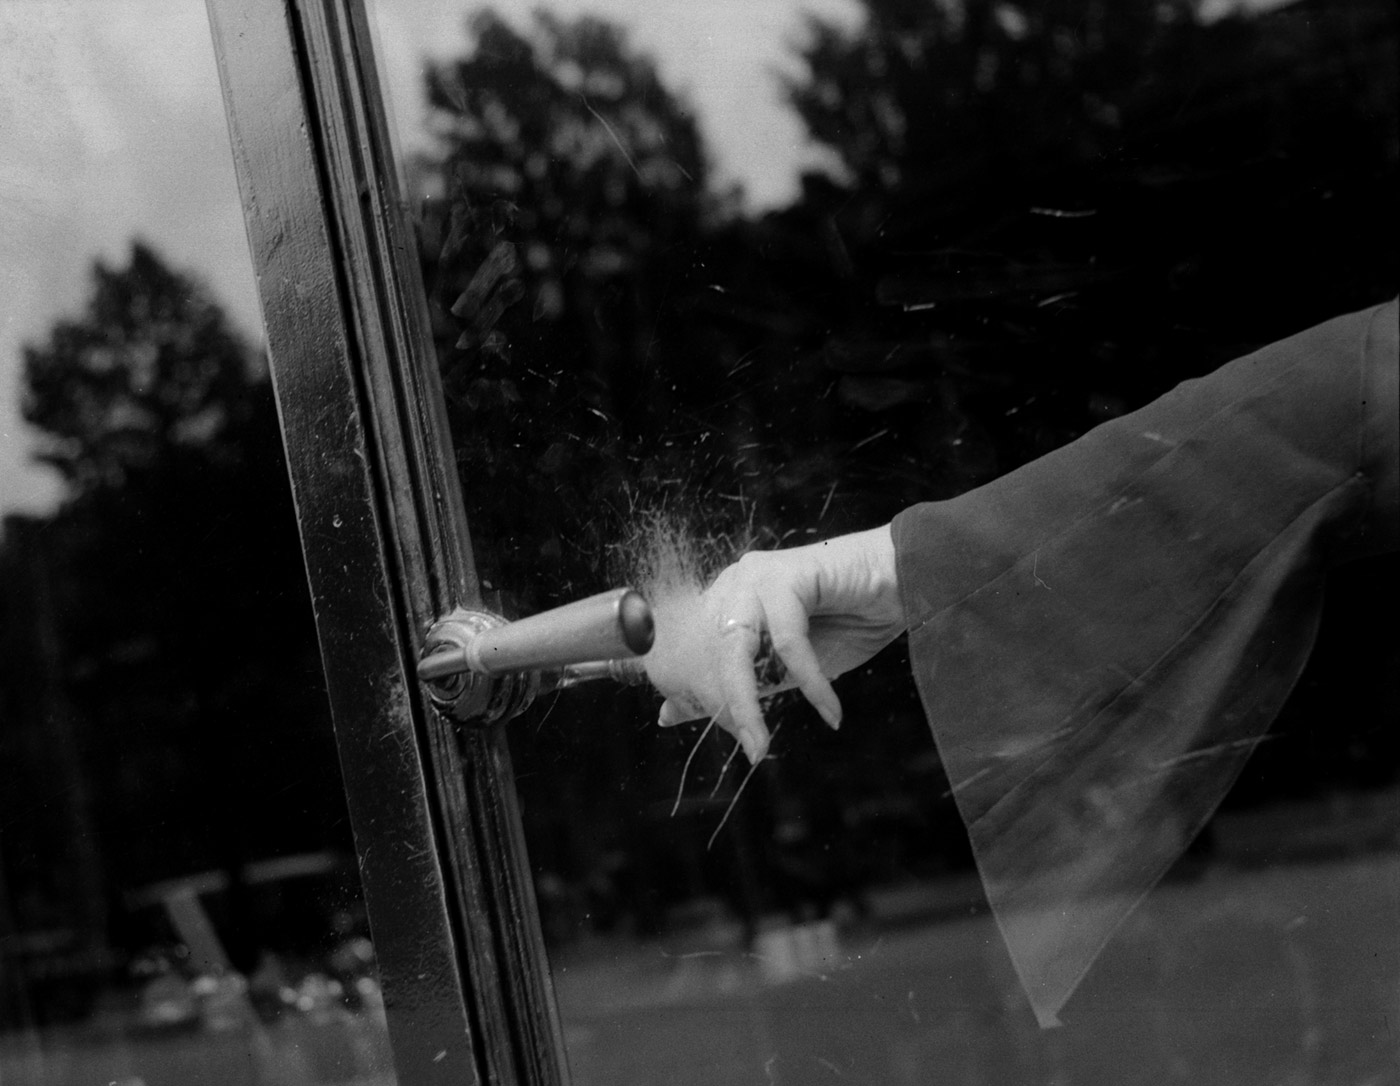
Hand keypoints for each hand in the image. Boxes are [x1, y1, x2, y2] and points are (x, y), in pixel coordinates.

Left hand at [650, 525, 905, 763]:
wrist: (908, 583)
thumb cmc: (849, 623)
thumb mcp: (783, 669)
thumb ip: (734, 688)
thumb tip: (667, 715)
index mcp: (724, 603)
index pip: (691, 656)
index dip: (700, 699)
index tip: (730, 737)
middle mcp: (731, 584)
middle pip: (707, 654)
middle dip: (723, 707)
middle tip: (751, 749)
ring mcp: (755, 575)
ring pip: (736, 649)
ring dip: (748, 704)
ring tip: (762, 744)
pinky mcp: (785, 573)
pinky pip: (788, 641)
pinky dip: (811, 682)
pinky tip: (831, 711)